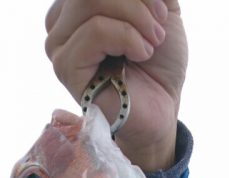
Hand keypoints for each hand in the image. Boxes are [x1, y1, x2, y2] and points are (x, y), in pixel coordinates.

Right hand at [45, 0, 187, 170]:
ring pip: (89, 3)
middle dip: (136, 2)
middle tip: (159, 26)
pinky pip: (94, 31)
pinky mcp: (66, 67)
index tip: (161, 10)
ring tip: (153, 43)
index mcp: (77, 8)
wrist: (162, 109)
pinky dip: (127, 38)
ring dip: (135, 18)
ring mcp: (59, 45)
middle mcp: (61, 23)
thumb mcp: (161, 12)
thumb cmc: (159, 65)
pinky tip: (141, 54)